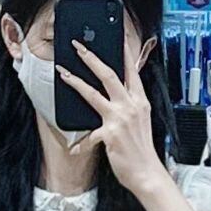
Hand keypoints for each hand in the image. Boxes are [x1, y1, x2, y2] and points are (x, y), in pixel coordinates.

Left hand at [58, 38, 165, 197]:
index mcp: (140, 101)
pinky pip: (89, 136)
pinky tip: (73, 149)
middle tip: (79, 47)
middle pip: (109, 74)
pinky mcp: (110, 134)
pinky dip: (81, 144)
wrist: (147, 173)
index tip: (117, 36)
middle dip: (92, 58)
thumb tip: (117, 96)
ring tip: (63, 73)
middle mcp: (131, 106)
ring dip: (76, 81)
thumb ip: (130, 106)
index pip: (131, 70)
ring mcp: (120, 119)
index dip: (124, 52)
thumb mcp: (141, 121)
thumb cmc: (143, 150)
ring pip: (94, 94)